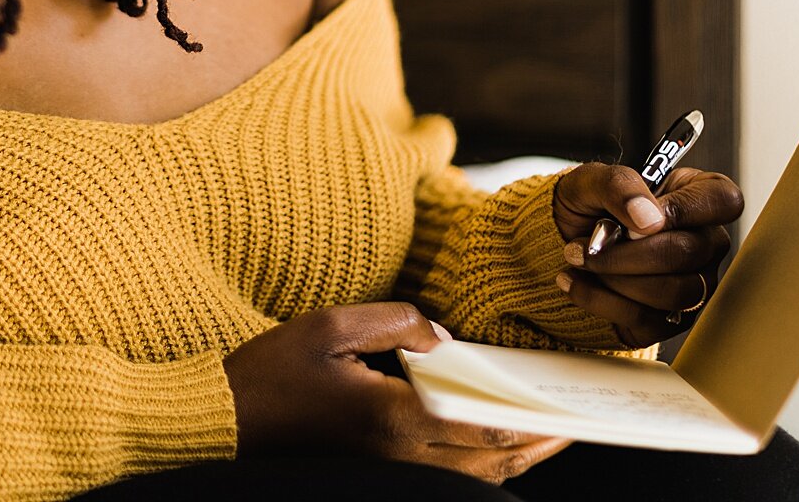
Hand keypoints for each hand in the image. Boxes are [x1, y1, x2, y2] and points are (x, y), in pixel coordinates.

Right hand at [222, 301, 570, 484]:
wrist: (226, 420)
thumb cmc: (272, 372)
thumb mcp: (331, 325)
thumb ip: (398, 322)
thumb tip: (444, 339)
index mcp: (393, 418)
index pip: (484, 426)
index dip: (532, 421)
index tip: (565, 407)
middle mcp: (399, 455)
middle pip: (490, 460)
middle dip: (536, 443)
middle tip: (572, 423)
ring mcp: (388, 471)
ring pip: (472, 475)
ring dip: (513, 456)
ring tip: (544, 432)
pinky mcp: (378, 471)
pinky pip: (447, 474)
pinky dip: (479, 461)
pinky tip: (491, 439)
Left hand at [551, 164, 743, 346]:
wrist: (561, 242)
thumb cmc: (588, 205)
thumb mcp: (591, 180)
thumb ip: (620, 185)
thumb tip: (648, 219)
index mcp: (698, 196)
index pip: (725, 201)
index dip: (682, 210)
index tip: (635, 219)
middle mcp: (706, 241)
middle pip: (688, 253)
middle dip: (625, 252)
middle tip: (582, 245)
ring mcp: (695, 283)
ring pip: (674, 292)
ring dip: (613, 278)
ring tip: (578, 260)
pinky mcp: (672, 319)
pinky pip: (646, 319)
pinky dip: (598, 300)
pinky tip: (575, 282)